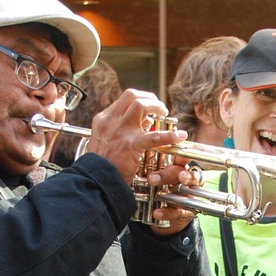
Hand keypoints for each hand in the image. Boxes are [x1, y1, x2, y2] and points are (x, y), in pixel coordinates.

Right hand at [81, 88, 197, 233]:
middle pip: (132, 95)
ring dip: (156, 106)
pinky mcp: (131, 145)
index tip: (148, 108)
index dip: (139, 100)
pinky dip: (169, 136)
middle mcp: (110, 120)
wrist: (95, 179)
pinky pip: (154, 137)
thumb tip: (143, 124)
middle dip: (149, 98)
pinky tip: (179, 137)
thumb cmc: (101, 165)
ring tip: (165, 113)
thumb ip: (119, 131)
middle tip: (159, 108)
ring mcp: (120, 130)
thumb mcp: (103, 141)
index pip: (124, 100)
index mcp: (103, 119)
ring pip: (141, 105)